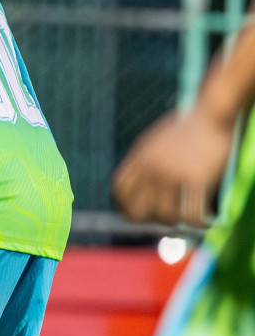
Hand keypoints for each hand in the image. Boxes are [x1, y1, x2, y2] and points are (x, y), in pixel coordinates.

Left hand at [112, 105, 234, 225]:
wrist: (214, 111)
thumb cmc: (189, 125)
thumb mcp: (157, 139)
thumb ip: (147, 158)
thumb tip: (143, 179)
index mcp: (140, 155)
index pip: (120, 188)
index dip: (124, 205)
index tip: (136, 213)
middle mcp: (152, 167)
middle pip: (137, 208)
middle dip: (147, 220)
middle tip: (162, 223)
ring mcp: (174, 173)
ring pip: (165, 215)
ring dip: (176, 223)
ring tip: (186, 222)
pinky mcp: (198, 179)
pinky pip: (192, 213)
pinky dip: (199, 222)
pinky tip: (207, 221)